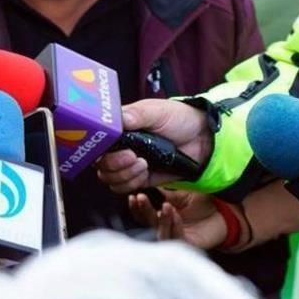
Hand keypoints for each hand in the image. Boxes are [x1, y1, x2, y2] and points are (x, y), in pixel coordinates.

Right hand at [96, 99, 211, 192]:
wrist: (203, 139)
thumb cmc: (179, 119)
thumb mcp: (157, 111)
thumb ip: (137, 115)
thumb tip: (119, 119)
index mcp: (118, 127)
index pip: (95, 139)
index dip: (96, 146)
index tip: (107, 147)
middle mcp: (119, 146)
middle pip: (99, 163)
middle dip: (114, 163)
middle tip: (132, 156)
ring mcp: (128, 163)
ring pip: (108, 177)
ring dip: (123, 174)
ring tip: (143, 163)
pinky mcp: (139, 178)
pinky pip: (123, 187)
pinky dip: (131, 182)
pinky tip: (145, 171)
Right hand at [129, 190, 226, 249]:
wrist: (227, 210)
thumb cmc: (203, 200)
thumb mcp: (179, 191)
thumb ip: (163, 187)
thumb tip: (145, 176)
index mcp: (162, 216)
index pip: (143, 215)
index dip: (136, 207)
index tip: (133, 195)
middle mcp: (167, 228)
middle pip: (147, 225)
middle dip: (143, 211)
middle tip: (142, 198)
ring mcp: (178, 237)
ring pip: (160, 234)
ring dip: (160, 219)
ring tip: (164, 206)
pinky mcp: (190, 244)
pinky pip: (177, 237)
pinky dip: (174, 225)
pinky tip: (175, 214)